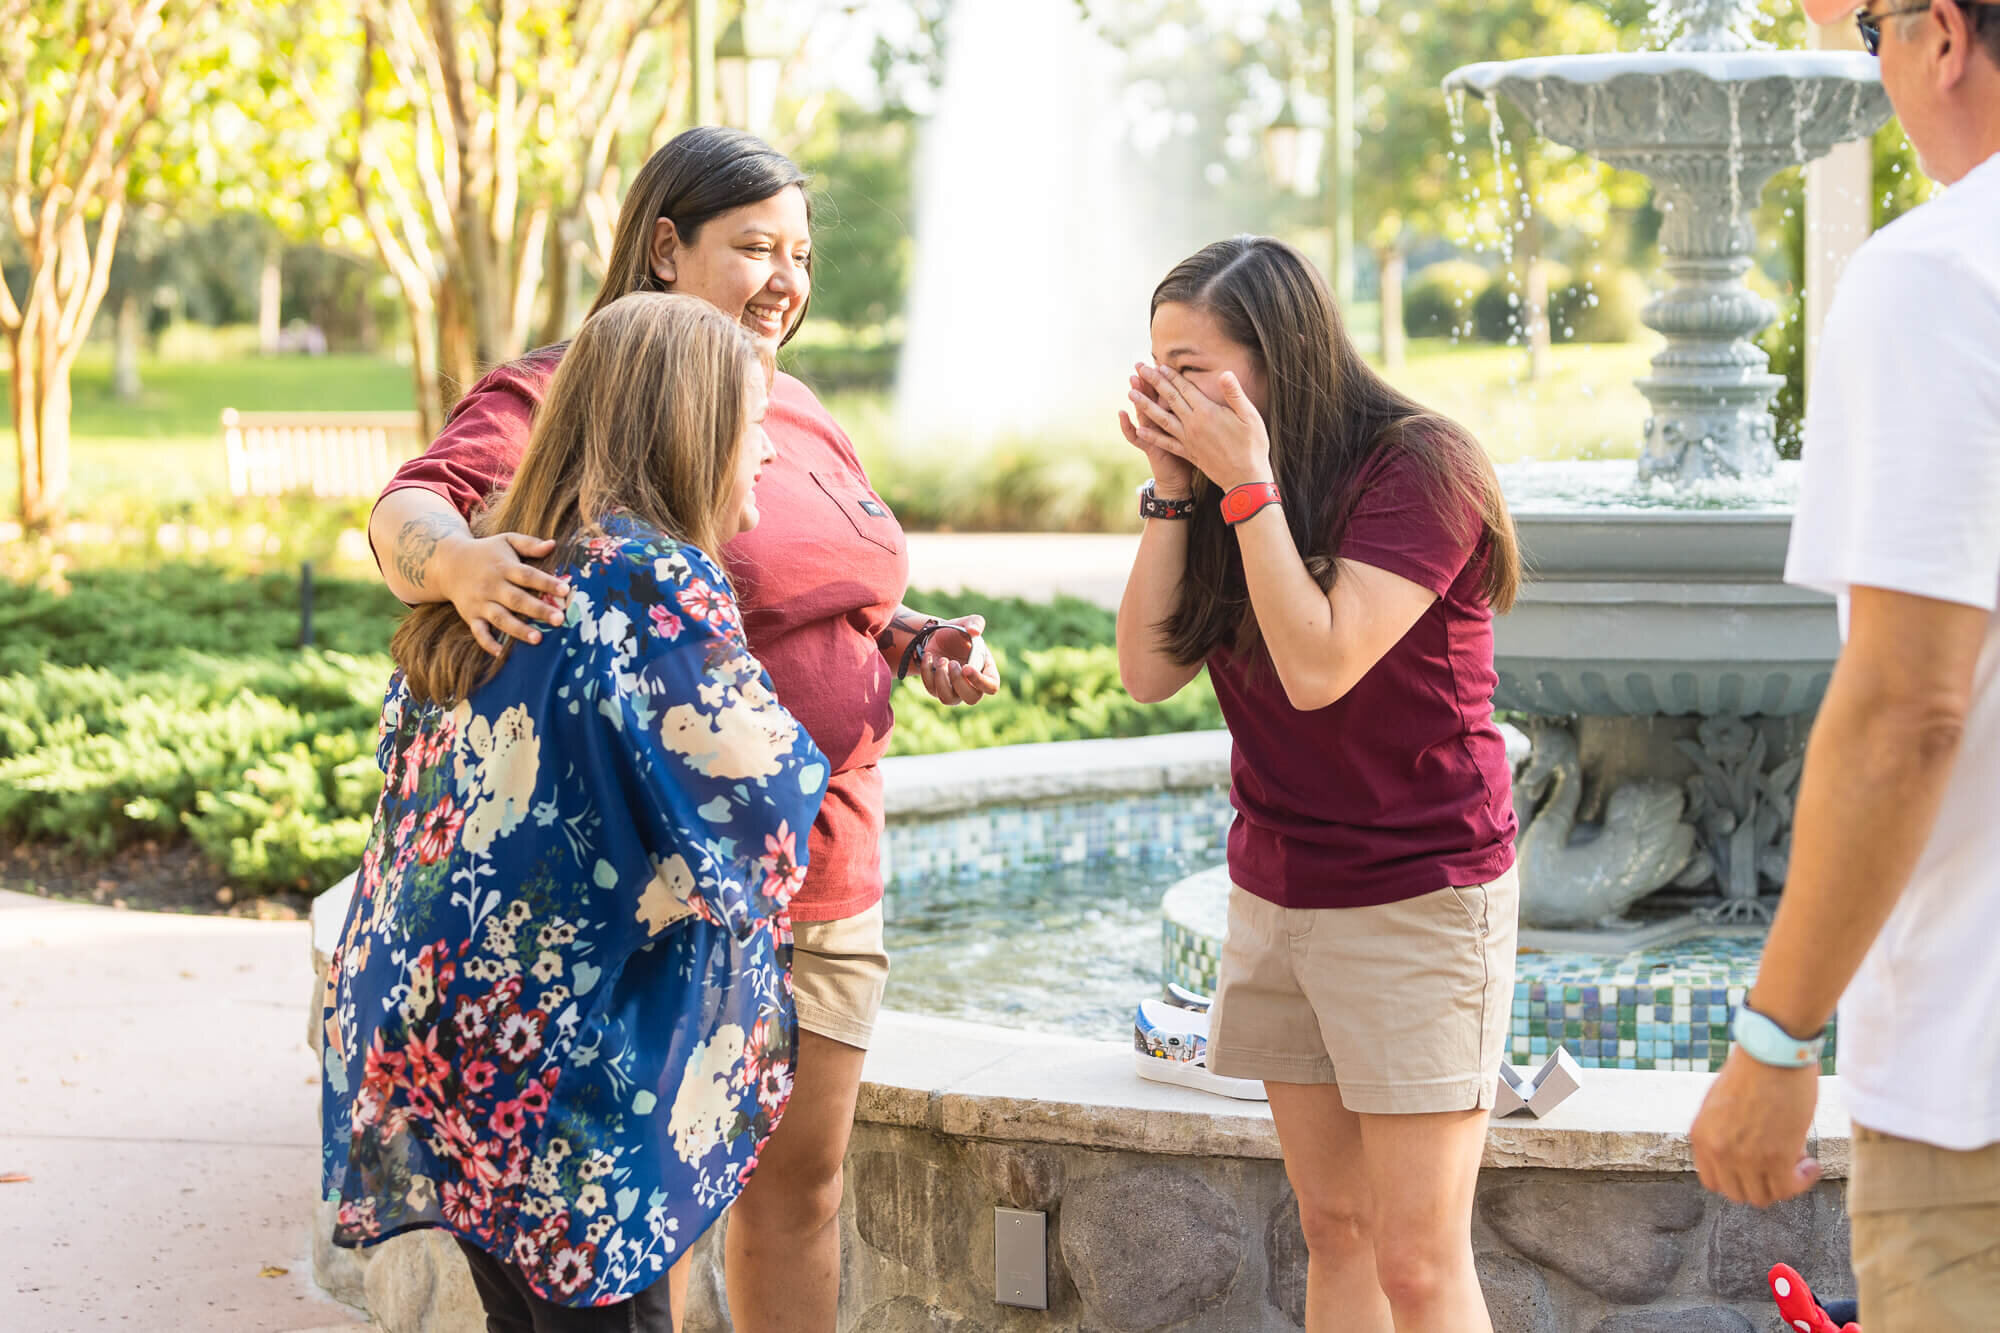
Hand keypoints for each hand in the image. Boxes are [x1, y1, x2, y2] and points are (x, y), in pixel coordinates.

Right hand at [437, 532, 569, 654]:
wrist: (448, 562)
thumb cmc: (486, 552)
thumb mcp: (506, 540)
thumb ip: (529, 544)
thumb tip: (553, 544)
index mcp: (504, 567)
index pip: (528, 575)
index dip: (547, 582)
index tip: (566, 590)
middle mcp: (492, 586)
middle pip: (517, 599)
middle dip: (538, 610)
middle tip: (559, 619)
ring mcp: (480, 602)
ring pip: (500, 618)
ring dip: (518, 629)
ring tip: (538, 639)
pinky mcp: (470, 615)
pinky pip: (478, 631)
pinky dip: (487, 642)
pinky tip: (499, 653)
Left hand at [915, 615, 1000, 706]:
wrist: (938, 636)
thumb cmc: (959, 632)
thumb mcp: (967, 622)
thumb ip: (975, 622)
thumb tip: (975, 631)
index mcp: (986, 671)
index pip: (991, 687)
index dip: (980, 681)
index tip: (966, 667)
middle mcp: (972, 685)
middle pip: (971, 699)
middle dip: (958, 681)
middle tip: (952, 662)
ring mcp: (954, 690)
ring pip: (948, 700)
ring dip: (942, 680)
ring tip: (941, 659)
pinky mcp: (937, 689)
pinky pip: (931, 689)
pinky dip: (927, 672)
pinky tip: (928, 656)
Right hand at [1120, 369, 1195, 498]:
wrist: (1180, 477)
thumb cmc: (1192, 453)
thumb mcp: (1196, 430)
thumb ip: (1197, 411)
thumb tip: (1209, 393)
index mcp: (1176, 416)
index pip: (1168, 394)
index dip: (1164, 380)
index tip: (1160, 363)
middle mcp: (1160, 423)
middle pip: (1152, 399)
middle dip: (1146, 383)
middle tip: (1139, 365)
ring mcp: (1152, 434)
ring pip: (1143, 413)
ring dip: (1137, 399)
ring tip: (1131, 385)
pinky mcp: (1149, 448)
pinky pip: (1134, 437)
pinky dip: (1127, 426)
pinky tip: (1122, 413)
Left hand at [1124, 361, 1271, 491]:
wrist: (1246, 479)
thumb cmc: (1253, 446)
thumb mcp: (1250, 416)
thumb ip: (1235, 394)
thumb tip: (1225, 373)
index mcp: (1207, 412)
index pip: (1185, 389)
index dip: (1171, 376)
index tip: (1159, 365)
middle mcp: (1193, 424)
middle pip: (1169, 399)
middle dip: (1153, 382)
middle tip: (1139, 369)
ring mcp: (1188, 440)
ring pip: (1161, 419)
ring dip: (1145, 405)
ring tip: (1131, 394)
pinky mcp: (1188, 453)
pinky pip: (1165, 442)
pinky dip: (1152, 436)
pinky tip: (1139, 429)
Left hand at [1690, 1048, 1822, 1207]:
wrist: (1772, 1051)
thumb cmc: (1753, 1069)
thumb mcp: (1722, 1103)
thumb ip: (1724, 1131)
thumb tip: (1743, 1153)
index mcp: (1701, 1136)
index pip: (1713, 1181)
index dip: (1737, 1178)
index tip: (1756, 1168)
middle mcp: (1718, 1150)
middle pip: (1738, 1193)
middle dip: (1761, 1182)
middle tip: (1781, 1163)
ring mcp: (1745, 1157)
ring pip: (1764, 1196)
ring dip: (1784, 1184)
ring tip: (1799, 1161)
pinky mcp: (1776, 1157)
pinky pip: (1788, 1188)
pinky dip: (1803, 1181)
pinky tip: (1811, 1164)